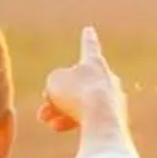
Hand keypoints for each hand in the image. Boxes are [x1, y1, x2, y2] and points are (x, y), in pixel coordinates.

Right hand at [38, 27, 126, 143]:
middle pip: (77, 85)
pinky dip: (72, 122)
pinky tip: (59, 128)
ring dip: (60, 112)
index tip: (89, 29)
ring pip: (80, 104)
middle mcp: (107, 78)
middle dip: (57, 97)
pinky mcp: (113, 119)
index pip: (89, 46)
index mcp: (95, 62)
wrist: (101, 119)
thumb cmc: (77, 94)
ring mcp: (112, 99)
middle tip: (43, 109)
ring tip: (48, 121)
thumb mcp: (55, 82)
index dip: (87, 38)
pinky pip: (87, 118)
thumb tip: (60, 95)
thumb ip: (55, 83)